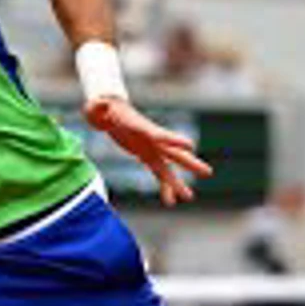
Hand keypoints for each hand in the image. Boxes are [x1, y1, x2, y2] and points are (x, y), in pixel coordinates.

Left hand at [85, 96, 213, 206]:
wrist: (107, 112)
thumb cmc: (101, 109)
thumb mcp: (96, 107)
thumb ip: (98, 107)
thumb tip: (99, 103)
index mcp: (141, 128)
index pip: (160, 135)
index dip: (174, 140)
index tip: (190, 146)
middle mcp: (151, 140)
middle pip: (174, 153)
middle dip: (190, 163)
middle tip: (208, 173)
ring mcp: (150, 149)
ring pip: (168, 168)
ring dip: (178, 183)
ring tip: (189, 198)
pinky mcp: (146, 155)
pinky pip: (158, 173)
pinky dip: (164, 187)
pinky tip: (170, 202)